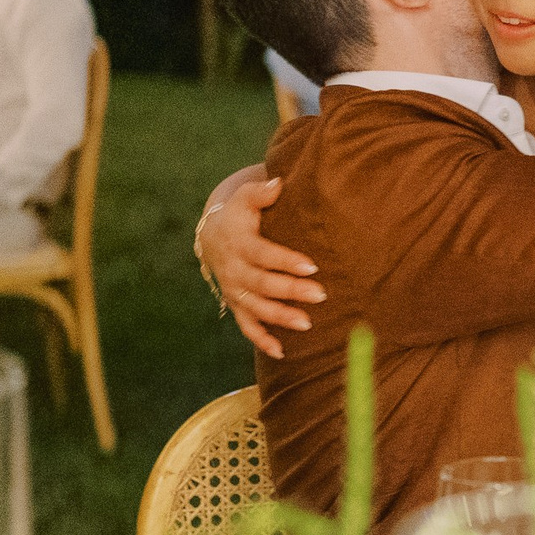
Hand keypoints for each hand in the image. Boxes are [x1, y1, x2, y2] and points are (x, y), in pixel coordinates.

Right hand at [197, 166, 321, 359]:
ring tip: (307, 323)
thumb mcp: (246, 199)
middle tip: (321, 295)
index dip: (285, 261)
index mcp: (239, 243)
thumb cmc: (241, 215)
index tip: (311, 266)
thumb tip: (278, 182)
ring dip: (280, 317)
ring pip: (256, 307)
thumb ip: (261, 191)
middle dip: (290, 291)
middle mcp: (234, 270)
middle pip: (262, 283)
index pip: (263, 254)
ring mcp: (235, 290)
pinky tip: (281, 352)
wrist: (213, 235)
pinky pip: (247, 326)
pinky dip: (262, 340)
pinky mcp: (237, 305)